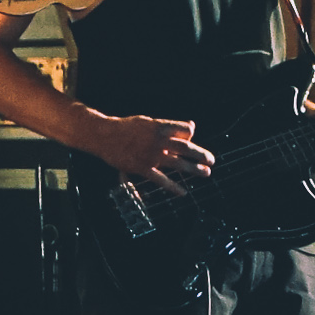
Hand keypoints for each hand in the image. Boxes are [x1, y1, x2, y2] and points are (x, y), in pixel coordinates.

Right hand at [94, 113, 211, 196]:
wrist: (103, 135)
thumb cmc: (126, 128)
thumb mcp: (148, 121)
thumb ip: (169, 126)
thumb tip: (192, 127)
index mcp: (159, 127)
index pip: (185, 130)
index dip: (190, 134)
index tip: (190, 139)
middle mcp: (157, 141)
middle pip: (185, 147)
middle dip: (201, 154)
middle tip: (211, 160)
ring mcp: (151, 155)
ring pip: (177, 163)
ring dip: (194, 169)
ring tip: (206, 173)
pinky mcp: (142, 168)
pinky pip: (160, 179)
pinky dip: (173, 187)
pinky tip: (183, 192)